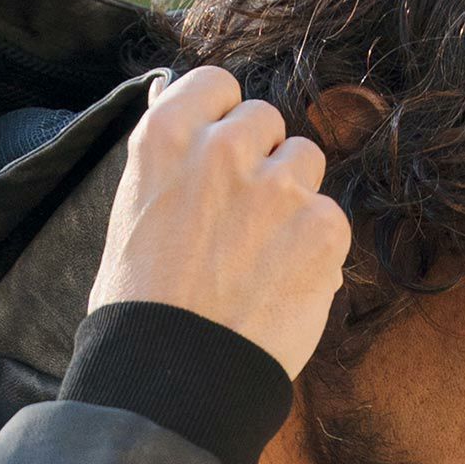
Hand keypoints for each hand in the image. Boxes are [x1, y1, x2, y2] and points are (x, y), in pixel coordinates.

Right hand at [87, 66, 353, 381]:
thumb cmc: (142, 310)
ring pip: (305, 163)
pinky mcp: (322, 227)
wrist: (174, 378)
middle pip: (267, 121)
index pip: (218, 85)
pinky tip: (283, 287)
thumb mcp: (133, 217)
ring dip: (293, 200)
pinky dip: (316, 250)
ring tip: (262, 258)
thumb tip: (201, 135)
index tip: (223, 153)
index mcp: (166, 137)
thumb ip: (172, 169)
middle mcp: (222, 147)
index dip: (223, 119)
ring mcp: (277, 186)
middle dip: (260, 161)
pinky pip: (332, 217)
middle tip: (241, 222)